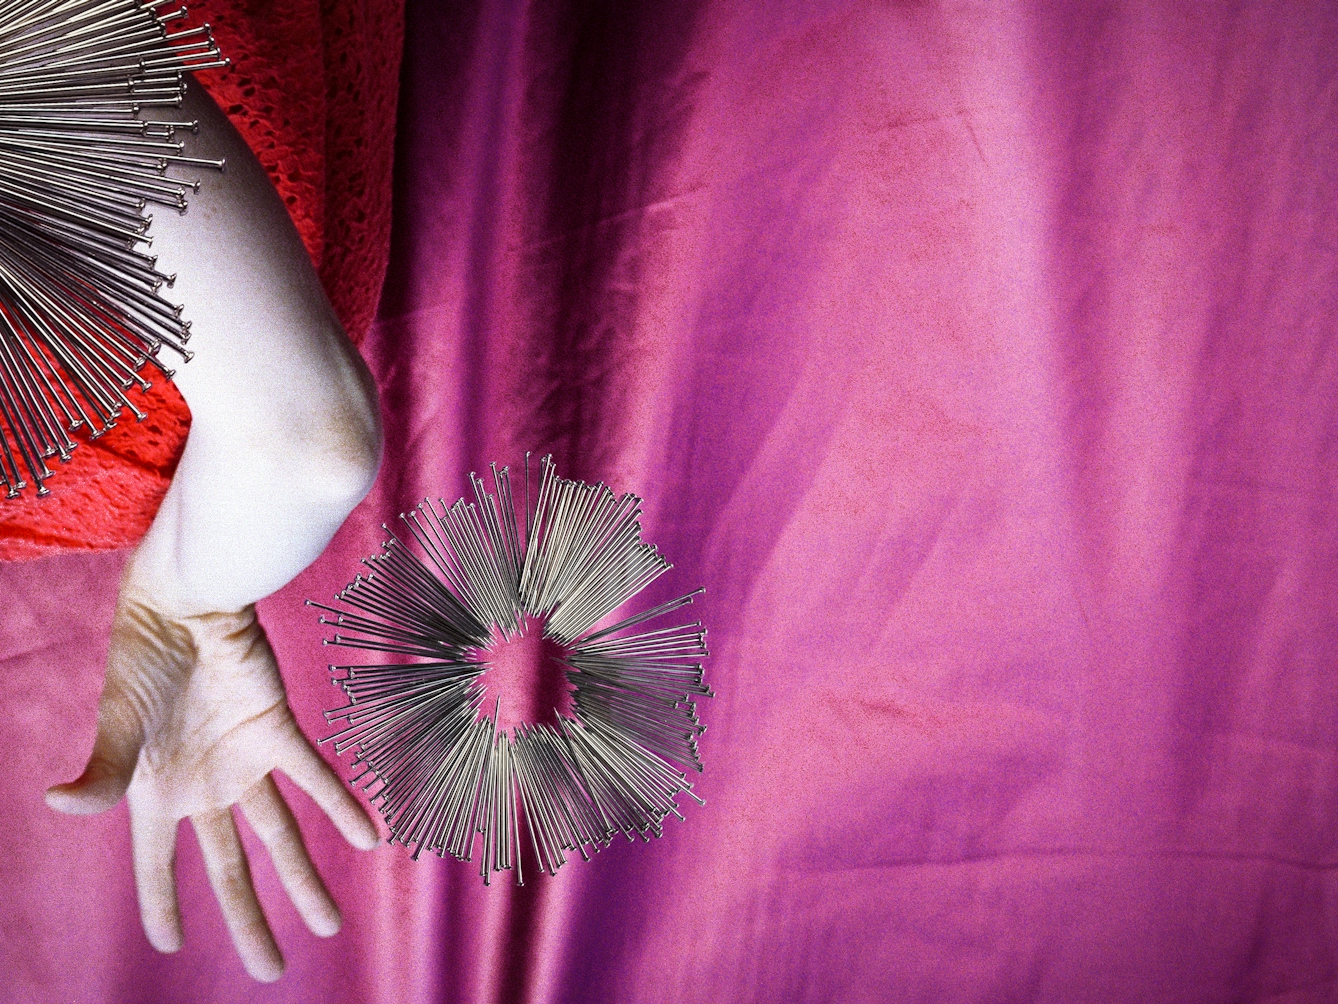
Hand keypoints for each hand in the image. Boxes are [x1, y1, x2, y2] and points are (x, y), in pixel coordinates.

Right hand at [45, 586, 379, 981]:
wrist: (186, 601)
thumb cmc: (143, 661)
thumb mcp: (118, 723)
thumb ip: (102, 772)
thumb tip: (59, 805)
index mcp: (156, 794)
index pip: (158, 867)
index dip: (163, 906)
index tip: (173, 947)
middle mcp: (204, 787)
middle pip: (232, 868)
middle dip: (251, 920)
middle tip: (273, 971)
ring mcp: (243, 761)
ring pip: (281, 833)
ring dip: (307, 878)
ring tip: (331, 924)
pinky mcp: (277, 728)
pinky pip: (316, 776)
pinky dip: (342, 805)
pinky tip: (370, 839)